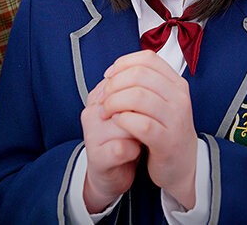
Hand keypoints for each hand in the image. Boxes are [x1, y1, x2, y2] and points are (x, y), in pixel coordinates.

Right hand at [81, 80, 141, 213]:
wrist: (113, 174)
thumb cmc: (125, 139)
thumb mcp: (130, 110)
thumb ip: (136, 90)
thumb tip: (155, 73)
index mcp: (99, 96)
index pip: (126, 80)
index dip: (145, 93)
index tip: (151, 105)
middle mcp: (92, 111)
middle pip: (128, 99)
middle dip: (145, 112)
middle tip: (148, 122)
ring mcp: (92, 133)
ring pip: (125, 123)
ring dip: (141, 131)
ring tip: (140, 138)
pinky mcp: (97, 156)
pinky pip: (123, 148)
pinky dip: (135, 151)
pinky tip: (136, 152)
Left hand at [101, 51, 197, 208]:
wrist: (182, 165)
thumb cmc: (166, 131)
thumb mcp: (162, 101)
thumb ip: (144, 84)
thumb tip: (114, 70)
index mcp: (177, 84)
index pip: (148, 59)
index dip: (123, 63)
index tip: (109, 76)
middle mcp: (179, 98)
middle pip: (139, 75)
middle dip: (114, 84)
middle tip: (103, 97)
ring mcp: (176, 119)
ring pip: (138, 96)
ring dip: (114, 102)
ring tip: (106, 111)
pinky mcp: (167, 141)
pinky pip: (140, 123)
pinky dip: (122, 120)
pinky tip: (116, 122)